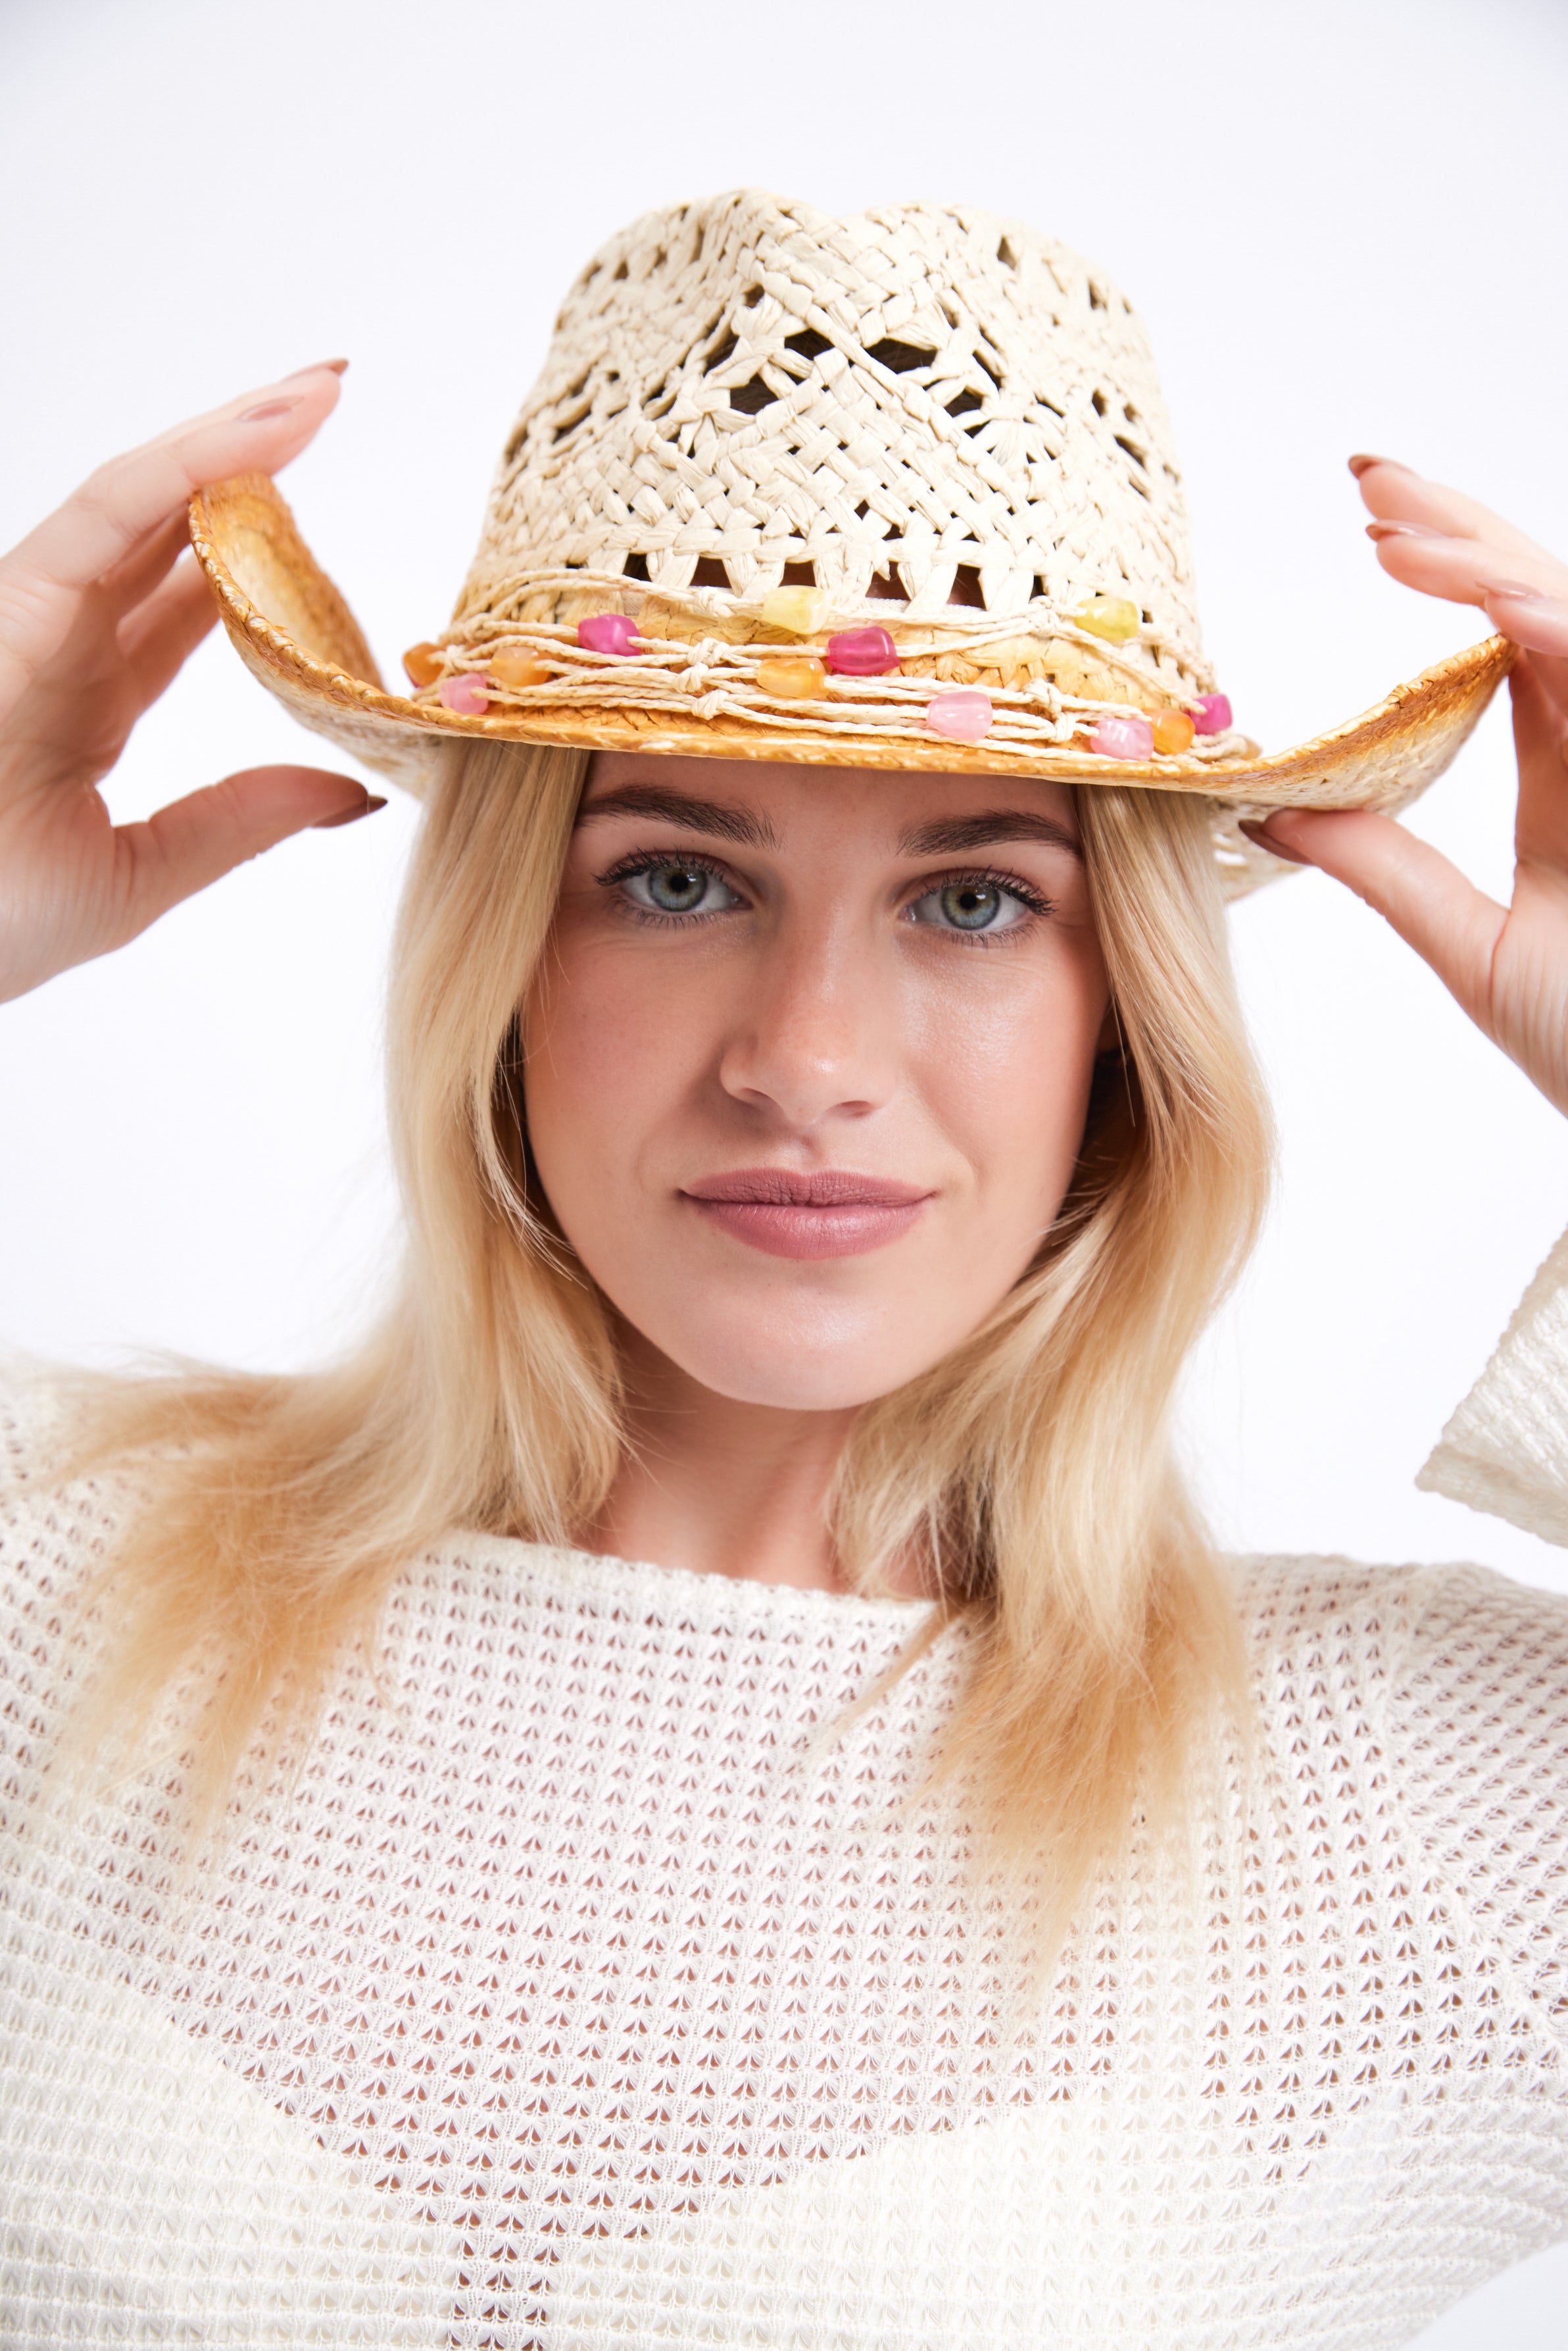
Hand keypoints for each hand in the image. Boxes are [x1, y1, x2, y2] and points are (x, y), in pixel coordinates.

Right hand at [0, 364, 382, 1004]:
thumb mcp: (140, 875)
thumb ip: (238, 823)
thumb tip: (349, 792)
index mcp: (87, 698)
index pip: (190, 602)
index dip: (265, 554)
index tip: (341, 525)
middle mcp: (61, 638)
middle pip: (170, 524)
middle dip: (253, 459)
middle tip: (334, 395)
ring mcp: (34, 609)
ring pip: (145, 495)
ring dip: (233, 437)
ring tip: (320, 389)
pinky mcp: (16, 597)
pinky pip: (108, 506)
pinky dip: (186, 464)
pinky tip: (263, 435)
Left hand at [1239, 461, 1567, 1112]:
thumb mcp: (1473, 947)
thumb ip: (1386, 870)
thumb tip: (1274, 810)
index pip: (1512, 630)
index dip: (1451, 563)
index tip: (1368, 520)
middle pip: (1548, 594)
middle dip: (1464, 525)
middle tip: (1369, 478)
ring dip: (1497, 563)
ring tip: (1396, 531)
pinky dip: (1563, 633)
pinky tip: (1500, 608)